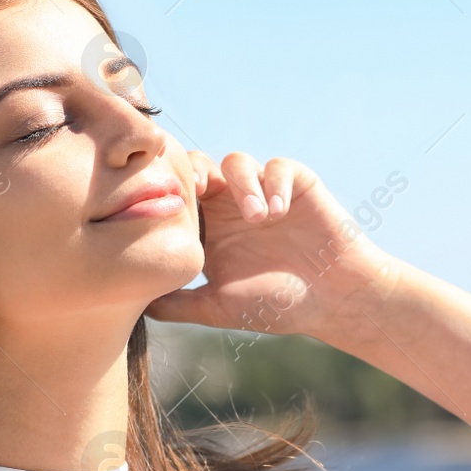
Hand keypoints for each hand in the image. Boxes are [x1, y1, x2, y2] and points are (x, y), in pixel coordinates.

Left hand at [144, 150, 399, 340]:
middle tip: (201, 192)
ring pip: (237, 162)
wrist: (335, 299)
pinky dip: (274, 184)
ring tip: (257, 218)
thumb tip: (135, 307)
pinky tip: (278, 213)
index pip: (179, 196)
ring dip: (243, 185)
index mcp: (211, 229)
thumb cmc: (279, 305)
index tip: (172, 208)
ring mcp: (265, 192)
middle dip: (197, 174)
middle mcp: (234, 206)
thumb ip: (180, 305)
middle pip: (201, 166)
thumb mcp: (220, 308)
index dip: (170, 194)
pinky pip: (278, 166)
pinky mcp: (297, 184)